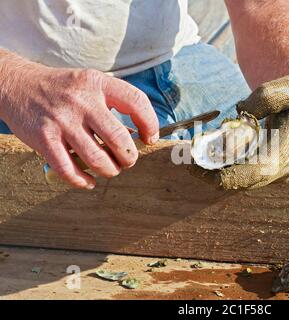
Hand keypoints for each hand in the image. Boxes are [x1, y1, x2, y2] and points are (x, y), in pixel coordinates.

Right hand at [0, 54, 158, 188]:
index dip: (150, 123)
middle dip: (129, 157)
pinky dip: (83, 181)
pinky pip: (69, 170)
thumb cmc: (63, 89)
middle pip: (119, 139)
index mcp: (98, 83)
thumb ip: (114, 102)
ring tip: (110, 169)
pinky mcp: (44, 139)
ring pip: (97, 159)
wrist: (17, 85)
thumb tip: (139, 135)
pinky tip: (89, 181)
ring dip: (110, 171)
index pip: (136, 102)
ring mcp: (62, 121)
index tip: (149, 138)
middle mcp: (81, 102)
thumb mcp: (90, 83)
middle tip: (128, 161)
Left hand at [193, 74, 288, 189]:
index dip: (220, 175)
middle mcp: (283, 169)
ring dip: (217, 172)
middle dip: (212, 175)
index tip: (194, 167)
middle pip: (242, 182)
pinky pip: (246, 174)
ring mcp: (278, 172)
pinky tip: (211, 156)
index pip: (250, 174)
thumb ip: (263, 98)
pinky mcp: (272, 170)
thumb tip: (239, 112)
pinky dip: (227, 168)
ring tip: (195, 158)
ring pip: (242, 180)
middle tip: (188, 161)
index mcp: (287, 152)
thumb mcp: (286, 87)